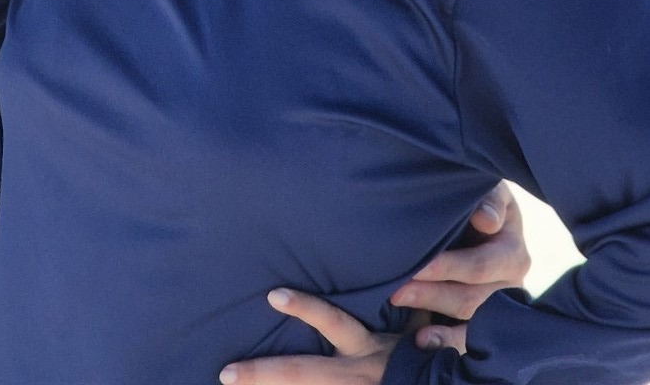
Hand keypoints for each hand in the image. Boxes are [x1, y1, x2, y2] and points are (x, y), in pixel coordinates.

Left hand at [219, 291, 397, 383]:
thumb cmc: (424, 359)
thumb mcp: (413, 329)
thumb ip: (403, 306)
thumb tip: (397, 275)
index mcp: (366, 348)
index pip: (333, 322)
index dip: (305, 309)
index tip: (272, 295)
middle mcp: (352, 375)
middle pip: (300, 373)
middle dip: (262, 374)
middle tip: (226, 374)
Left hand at [390, 183, 530, 355]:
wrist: (486, 213)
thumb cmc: (483, 197)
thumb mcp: (491, 190)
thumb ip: (490, 201)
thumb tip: (486, 221)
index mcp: (513, 254)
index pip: (478, 266)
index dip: (447, 267)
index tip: (417, 266)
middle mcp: (510, 286)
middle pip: (468, 297)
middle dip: (430, 292)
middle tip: (395, 289)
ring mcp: (498, 306)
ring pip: (464, 317)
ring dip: (430, 309)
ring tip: (398, 301)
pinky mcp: (485, 319)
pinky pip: (468, 337)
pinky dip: (445, 339)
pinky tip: (422, 340)